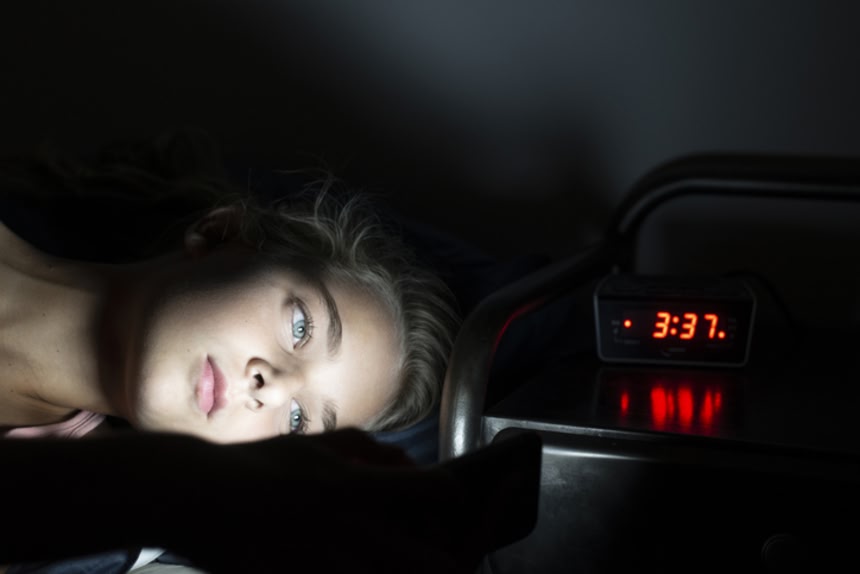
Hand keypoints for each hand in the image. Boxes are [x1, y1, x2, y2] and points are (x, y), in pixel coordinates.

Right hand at [162, 429, 539, 573]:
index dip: (457, 499)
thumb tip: (405, 465)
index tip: (468, 496)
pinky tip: (369, 569)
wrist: (195, 495)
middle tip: (462, 558)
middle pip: (424, 560)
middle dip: (452, 562)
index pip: (427, 495)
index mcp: (353, 485)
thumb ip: (367, 451)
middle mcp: (347, 528)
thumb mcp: (315, 444)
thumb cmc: (258, 465)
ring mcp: (324, 562)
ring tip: (438, 565)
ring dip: (413, 573)